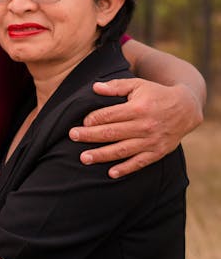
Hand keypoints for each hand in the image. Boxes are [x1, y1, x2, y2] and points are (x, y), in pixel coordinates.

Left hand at [69, 78, 202, 178]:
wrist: (186, 108)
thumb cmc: (156, 94)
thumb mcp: (138, 85)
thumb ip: (116, 86)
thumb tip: (94, 87)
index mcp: (138, 108)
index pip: (110, 115)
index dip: (94, 119)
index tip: (81, 122)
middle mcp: (145, 126)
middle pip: (112, 133)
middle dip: (90, 136)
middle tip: (72, 137)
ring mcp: (151, 141)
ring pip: (123, 150)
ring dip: (102, 155)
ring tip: (84, 158)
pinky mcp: (157, 152)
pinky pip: (139, 163)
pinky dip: (125, 169)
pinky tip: (111, 173)